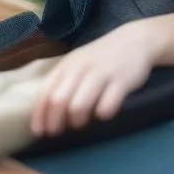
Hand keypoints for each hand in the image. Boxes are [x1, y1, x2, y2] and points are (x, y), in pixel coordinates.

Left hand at [30, 21, 159, 136]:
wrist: (134, 39)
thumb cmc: (101, 58)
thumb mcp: (77, 64)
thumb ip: (63, 83)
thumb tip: (48, 113)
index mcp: (67, 65)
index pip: (46, 92)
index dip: (40, 114)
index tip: (39, 131)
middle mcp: (80, 69)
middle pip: (59, 100)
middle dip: (54, 121)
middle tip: (56, 133)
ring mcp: (101, 74)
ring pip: (79, 104)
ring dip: (76, 119)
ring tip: (80, 123)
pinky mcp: (121, 81)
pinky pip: (107, 104)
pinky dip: (102, 114)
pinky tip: (102, 113)